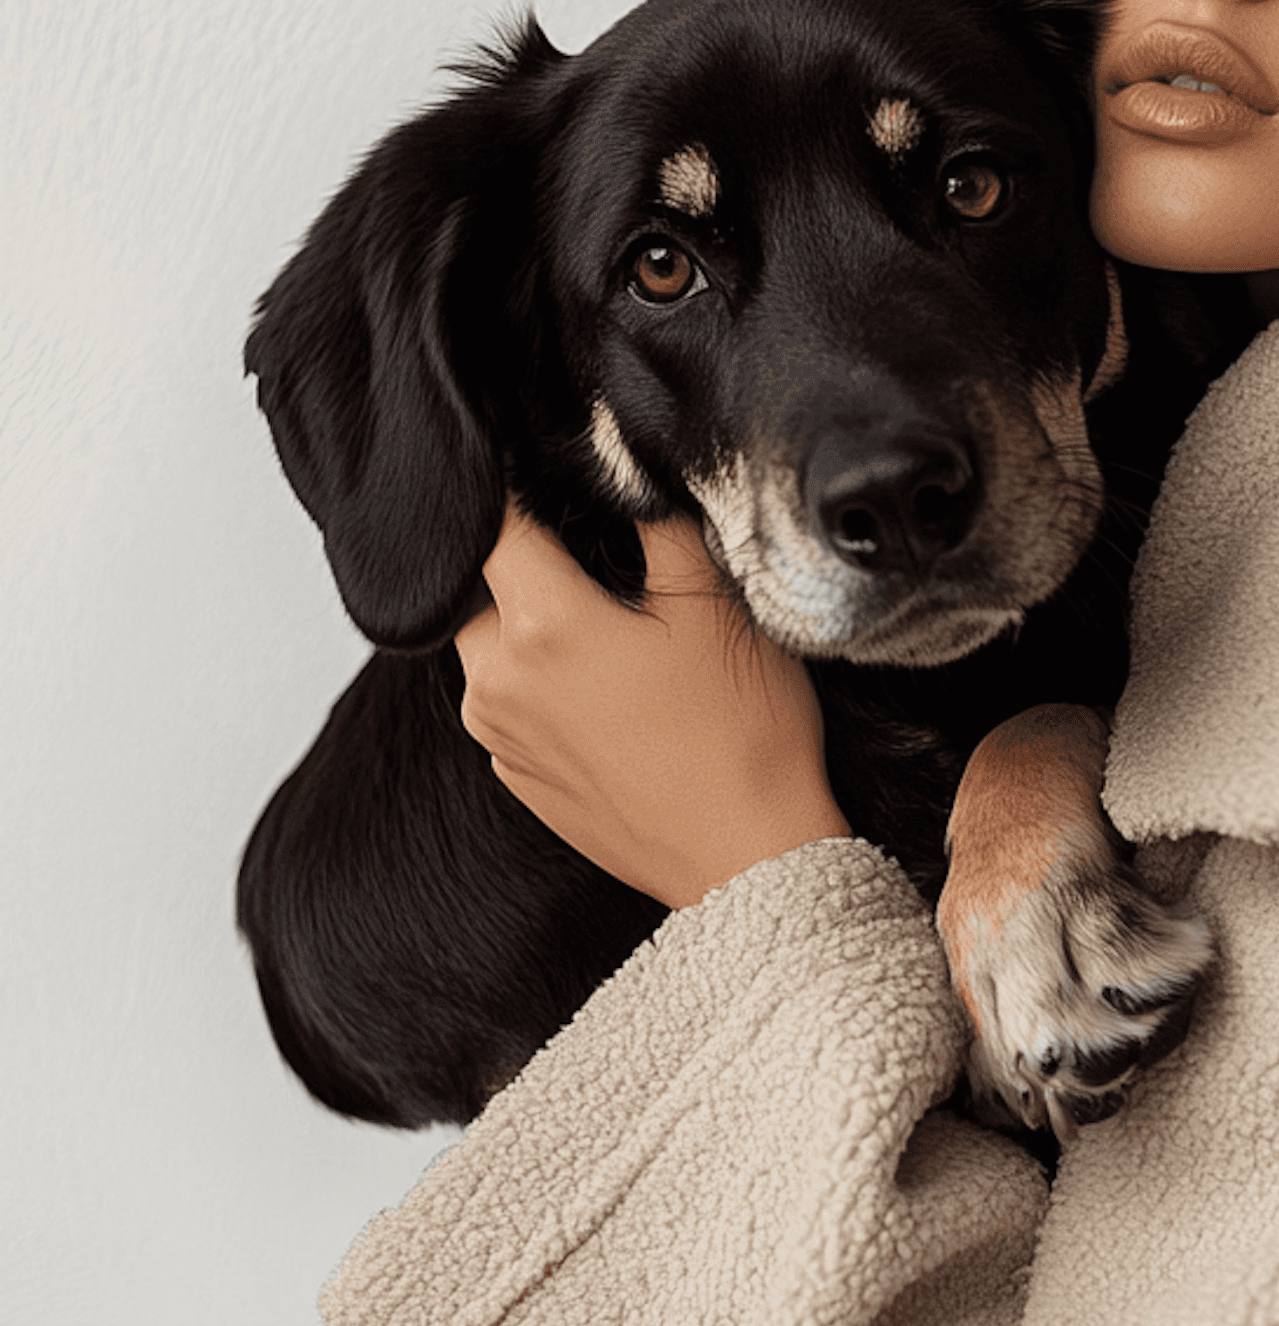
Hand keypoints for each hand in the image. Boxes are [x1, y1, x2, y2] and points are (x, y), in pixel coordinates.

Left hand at [456, 505, 847, 908]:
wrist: (750, 859)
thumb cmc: (744, 733)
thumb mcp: (717, 604)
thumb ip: (659, 520)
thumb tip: (621, 466)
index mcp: (543, 625)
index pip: (494, 522)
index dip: (514, 485)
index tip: (537, 472)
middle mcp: (499, 683)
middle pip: (480, 589)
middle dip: (525, 568)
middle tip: (599, 568)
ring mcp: (502, 740)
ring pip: (491, 651)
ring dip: (533, 631)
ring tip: (615, 639)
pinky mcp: (519, 782)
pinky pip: (511, 709)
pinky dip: (546, 690)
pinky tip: (616, 700)